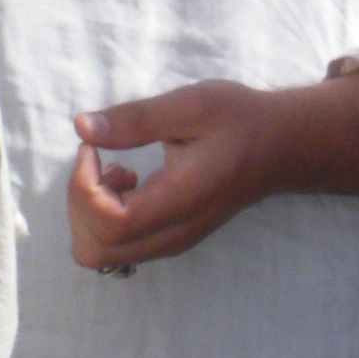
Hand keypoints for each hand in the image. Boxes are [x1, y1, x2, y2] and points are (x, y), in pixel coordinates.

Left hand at [67, 83, 284, 270]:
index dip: (83, 186)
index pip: (110, 223)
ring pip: (100, 252)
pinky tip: (128, 180)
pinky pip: (116, 245)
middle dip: (80, 203)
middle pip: (94, 250)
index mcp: (180, 202)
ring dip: (90, 211)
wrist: (279, 147)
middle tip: (99, 160)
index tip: (94, 147)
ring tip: (117, 170)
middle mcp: (173, 234)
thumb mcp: (191, 104)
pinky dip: (104, 216)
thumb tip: (82, 127)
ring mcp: (170, 242)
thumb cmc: (239, 120)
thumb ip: (136, 119)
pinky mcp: (168, 238)